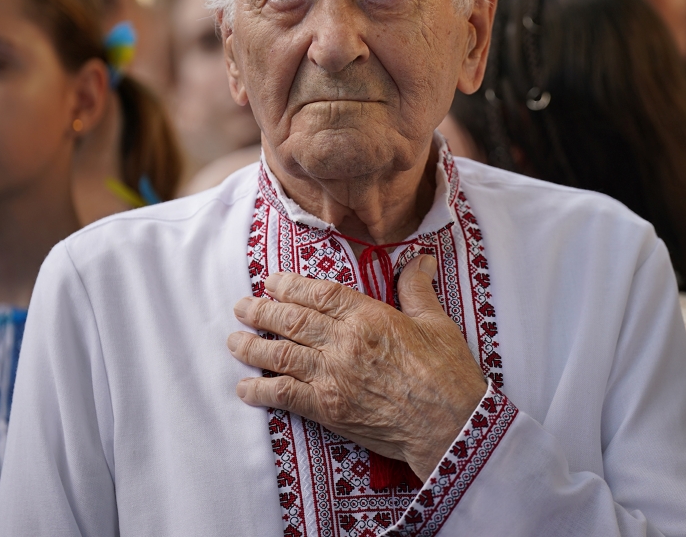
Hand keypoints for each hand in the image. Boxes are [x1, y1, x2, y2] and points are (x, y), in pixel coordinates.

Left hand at [227, 254, 488, 479]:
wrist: (451, 425)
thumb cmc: (447, 373)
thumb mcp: (437, 322)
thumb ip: (417, 288)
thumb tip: (421, 260)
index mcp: (370, 317)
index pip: (318, 293)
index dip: (289, 285)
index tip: (271, 282)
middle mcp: (345, 343)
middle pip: (292, 321)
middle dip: (261, 311)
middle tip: (241, 307)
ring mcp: (334, 377)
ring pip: (281, 355)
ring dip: (252, 347)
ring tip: (235, 342)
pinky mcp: (329, 410)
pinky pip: (285, 396)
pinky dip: (261, 391)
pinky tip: (245, 388)